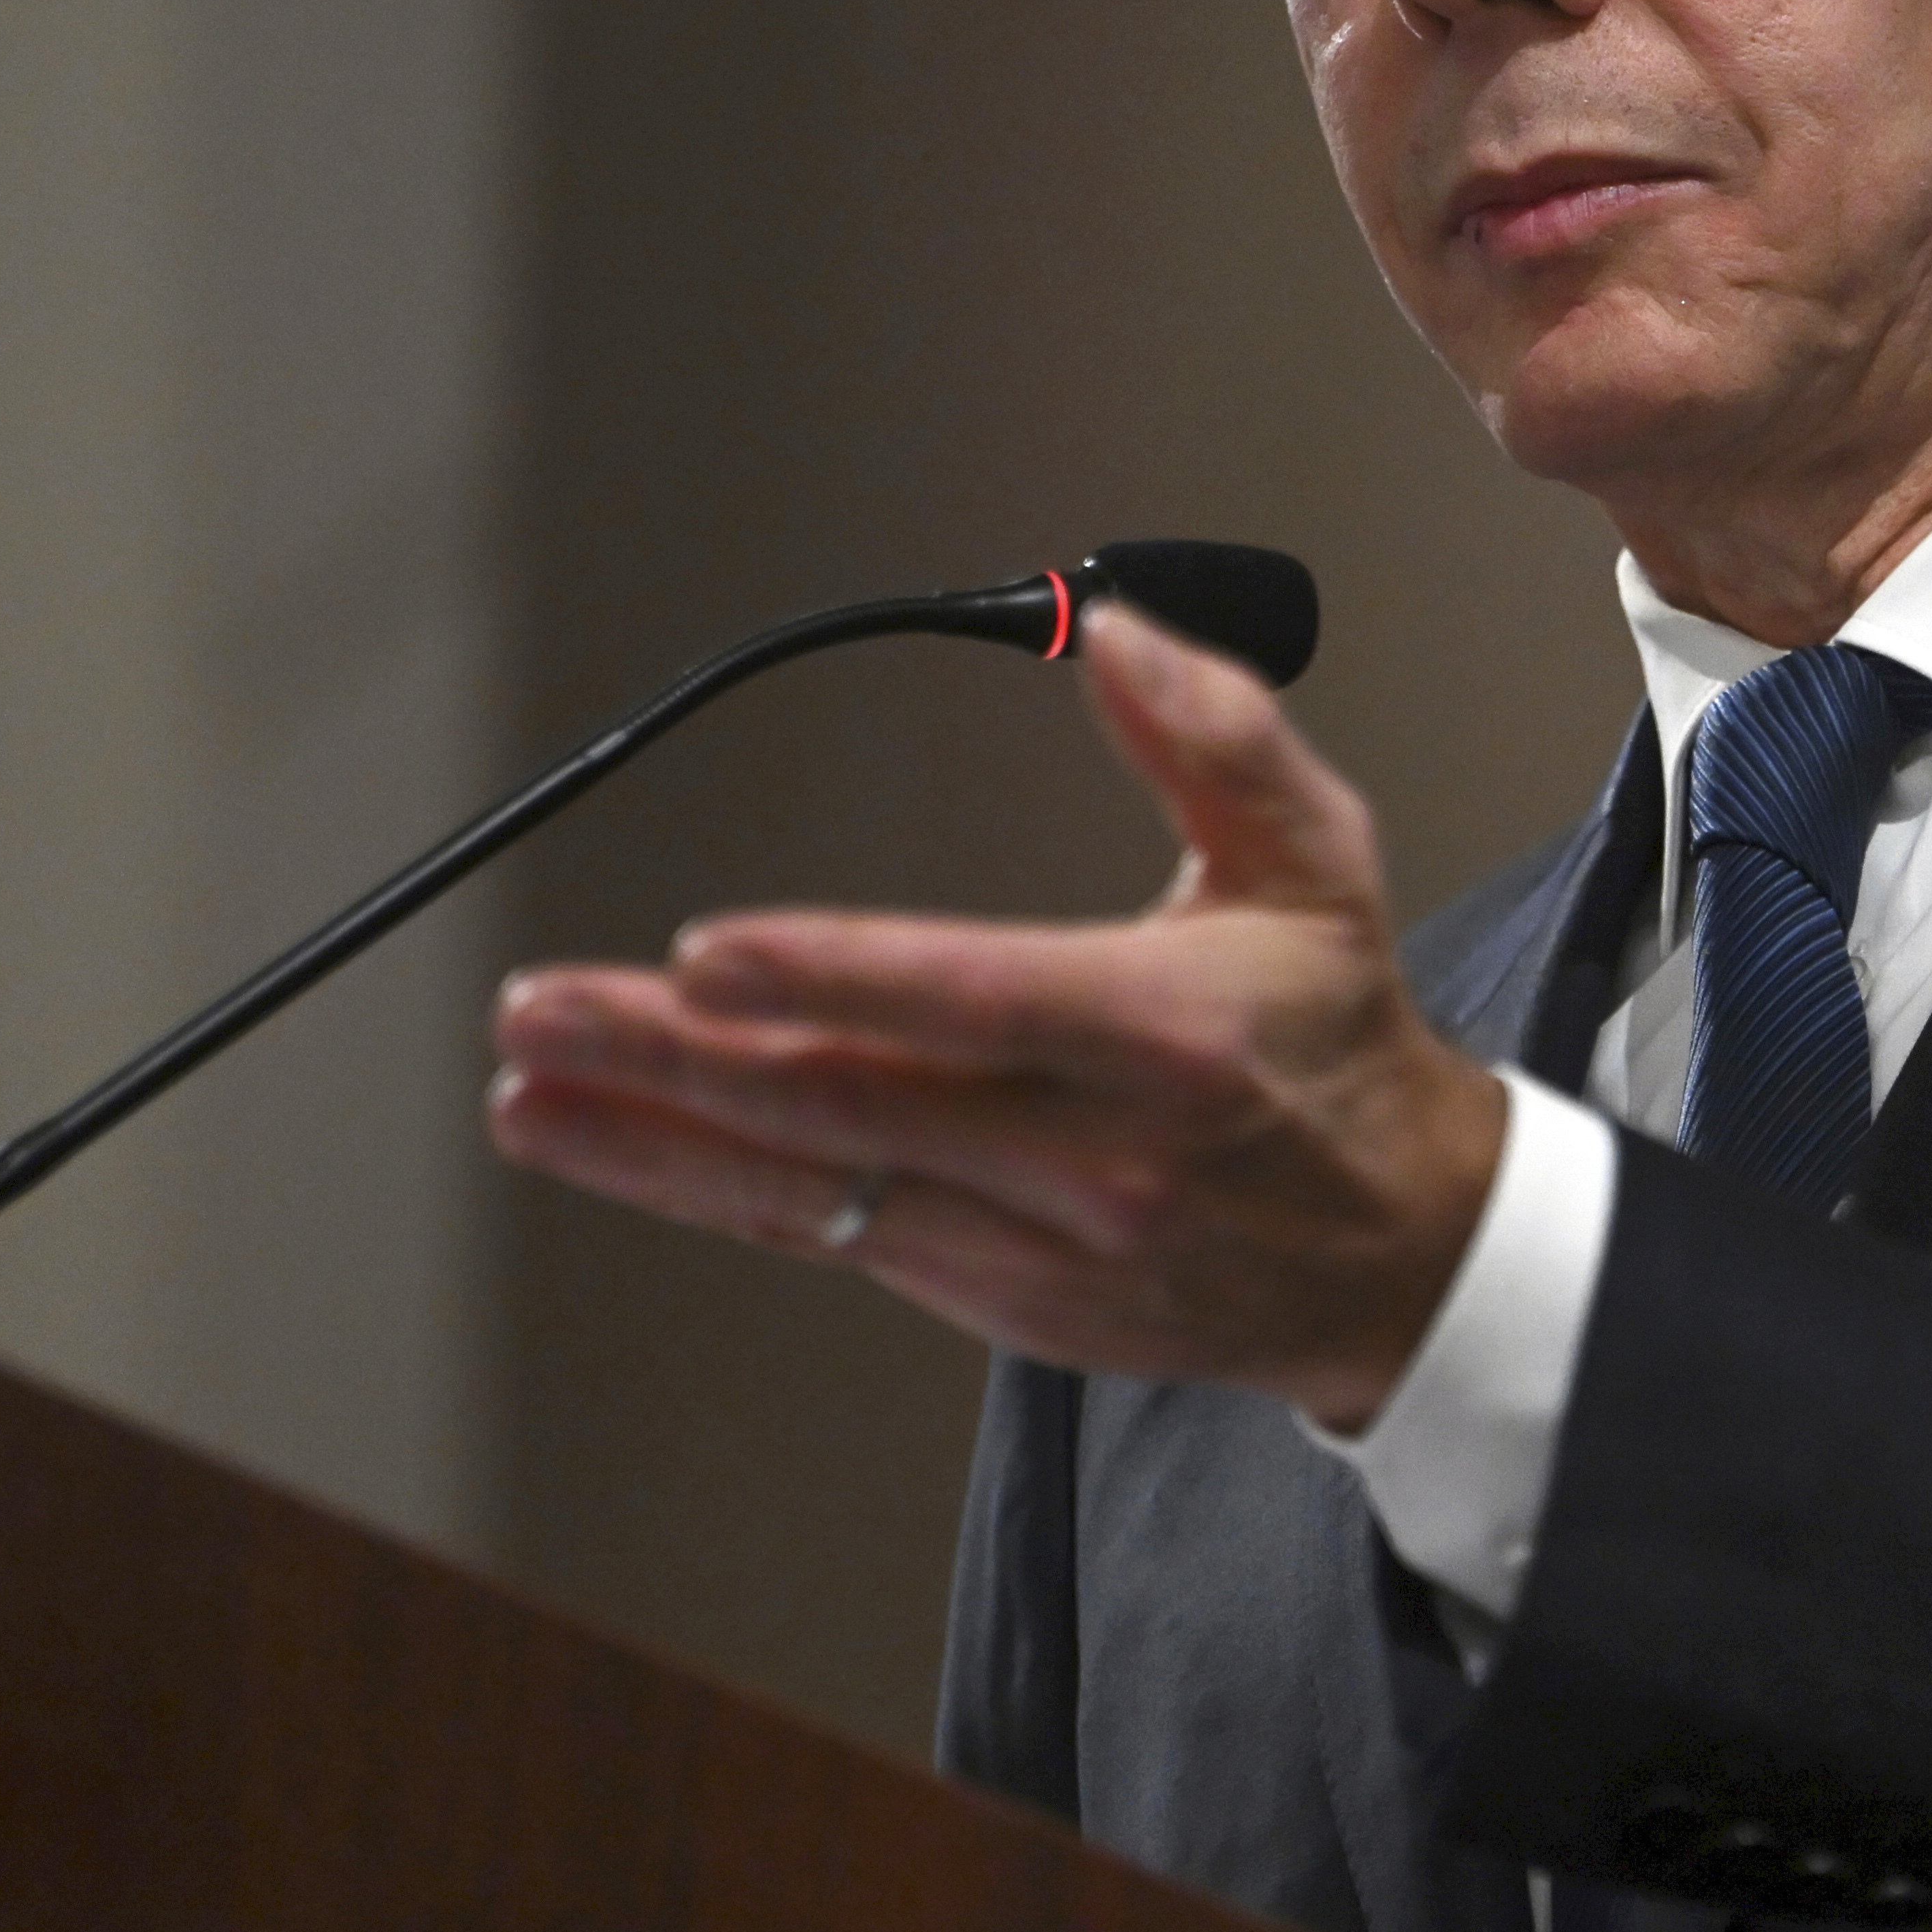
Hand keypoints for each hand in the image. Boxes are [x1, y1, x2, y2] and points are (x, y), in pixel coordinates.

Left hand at [482, 601, 1508, 1429]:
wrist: (1400, 1251)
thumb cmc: (1337, 1041)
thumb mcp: (1319, 864)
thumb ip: (1217, 736)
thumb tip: (1114, 632)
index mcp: (1170, 1036)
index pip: (976, 1001)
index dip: (831, 977)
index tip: (708, 952)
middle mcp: (1097, 1155)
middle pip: (854, 1101)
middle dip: (676, 1056)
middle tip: (547, 1009)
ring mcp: (1041, 1244)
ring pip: (815, 1189)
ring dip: (654, 1137)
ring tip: (531, 1090)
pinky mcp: (1002, 1299)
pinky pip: (834, 1241)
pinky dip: (714, 1191)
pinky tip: (622, 1145)